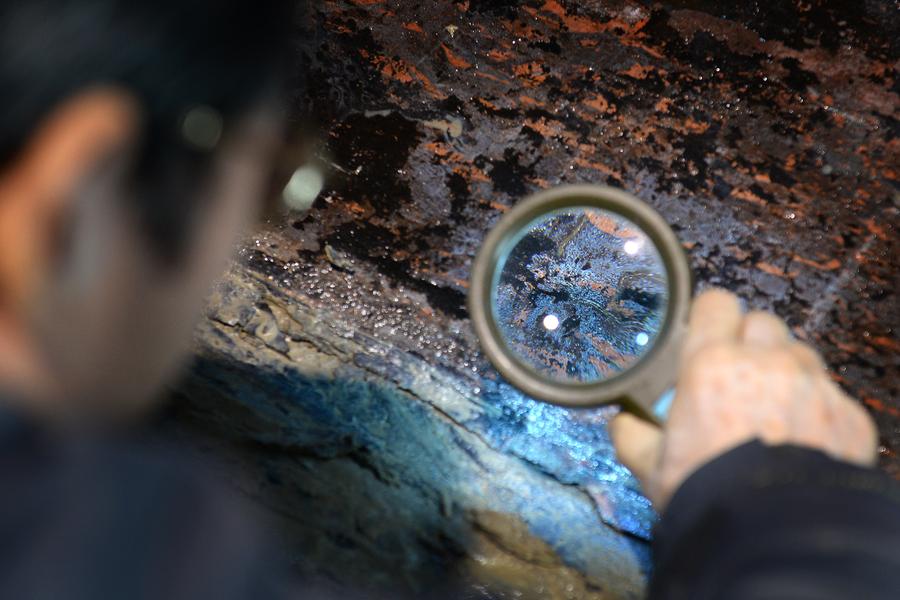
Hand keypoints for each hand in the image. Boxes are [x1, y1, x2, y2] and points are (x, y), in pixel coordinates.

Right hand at [610, 289, 878, 510]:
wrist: (772, 535)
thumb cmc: (710, 494)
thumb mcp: (652, 466)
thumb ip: (632, 435)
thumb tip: (622, 423)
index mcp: (712, 365)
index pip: (715, 304)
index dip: (710, 316)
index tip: (706, 332)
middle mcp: (767, 364)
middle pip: (763, 323)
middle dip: (750, 343)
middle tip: (737, 377)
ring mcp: (814, 386)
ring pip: (800, 355)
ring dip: (786, 372)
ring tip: (771, 410)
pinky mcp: (848, 416)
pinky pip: (831, 395)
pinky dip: (817, 410)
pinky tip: (801, 440)